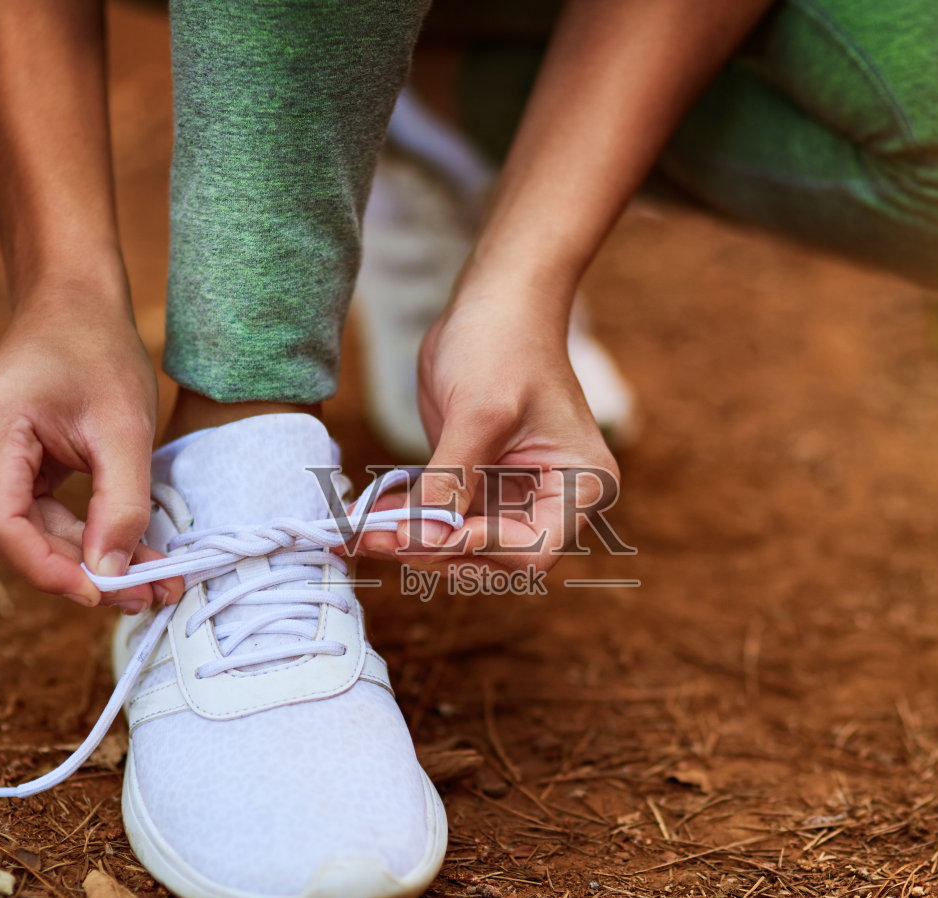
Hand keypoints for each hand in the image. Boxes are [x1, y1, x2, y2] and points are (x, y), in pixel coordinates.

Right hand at [0, 284, 179, 609]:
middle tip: (152, 592)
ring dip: (79, 555)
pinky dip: (67, 533)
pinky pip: (20, 512)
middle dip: (82, 569)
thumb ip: (122, 506)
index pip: (1, 524)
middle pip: (13, 532)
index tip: (105, 596)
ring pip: (18, 529)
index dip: (50, 571)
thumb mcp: (127, 430)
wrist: (71, 306)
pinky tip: (114, 545)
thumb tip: (110, 577)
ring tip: (147, 571)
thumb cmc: (100, 354)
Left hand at [360, 283, 619, 572]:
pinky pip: (442, 519)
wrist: (495, 299)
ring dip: (411, 543)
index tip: (424, 536)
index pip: (531, 550)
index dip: (478, 551)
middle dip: (434, 552)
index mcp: (578, 487)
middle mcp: (551, 501)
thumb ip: (453, 481)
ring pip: (460, 546)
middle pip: (493, 559)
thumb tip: (421, 541)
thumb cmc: (505, 343)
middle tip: (376, 540)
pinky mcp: (476, 483)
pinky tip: (365, 518)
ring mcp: (512, 495)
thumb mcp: (480, 413)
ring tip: (359, 533)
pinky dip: (406, 522)